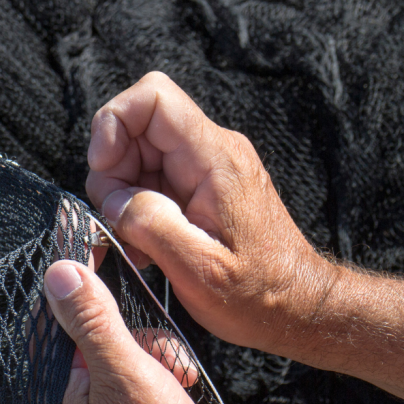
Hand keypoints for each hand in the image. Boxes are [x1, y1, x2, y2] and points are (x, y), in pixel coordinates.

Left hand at [44, 260, 251, 403]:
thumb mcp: (126, 378)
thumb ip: (93, 324)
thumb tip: (60, 273)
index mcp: (63, 392)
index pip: (63, 322)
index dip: (87, 289)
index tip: (107, 258)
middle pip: (105, 339)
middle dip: (142, 337)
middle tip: (164, 359)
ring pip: (133, 360)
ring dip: (162, 359)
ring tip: (180, 381)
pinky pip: (149, 386)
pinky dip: (170, 382)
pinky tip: (185, 393)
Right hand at [85, 72, 335, 355]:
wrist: (298, 307)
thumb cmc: (259, 294)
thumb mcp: (200, 270)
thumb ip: (151, 225)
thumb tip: (114, 203)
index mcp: (215, 159)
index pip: (152, 97)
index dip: (113, 124)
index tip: (104, 173)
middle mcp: (212, 151)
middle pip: (136, 127)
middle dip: (112, 172)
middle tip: (119, 222)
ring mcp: (206, 168)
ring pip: (138, 154)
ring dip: (122, 195)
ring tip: (137, 242)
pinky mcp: (200, 187)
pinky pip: (152, 178)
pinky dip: (137, 207)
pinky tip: (148, 244)